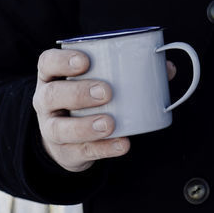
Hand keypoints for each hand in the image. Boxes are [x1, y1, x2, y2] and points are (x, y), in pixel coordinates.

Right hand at [33, 48, 129, 172]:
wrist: (70, 138)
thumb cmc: (88, 99)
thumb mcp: (99, 80)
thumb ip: (132, 71)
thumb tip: (167, 68)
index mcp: (53, 76)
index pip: (47, 63)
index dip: (62, 60)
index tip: (85, 61)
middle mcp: (46, 101)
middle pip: (51, 95)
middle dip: (78, 92)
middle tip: (106, 91)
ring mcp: (51, 128)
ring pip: (58, 128)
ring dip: (85, 125)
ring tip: (110, 123)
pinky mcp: (65, 152)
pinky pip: (80, 151)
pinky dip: (103, 148)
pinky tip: (122, 144)